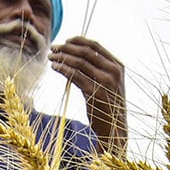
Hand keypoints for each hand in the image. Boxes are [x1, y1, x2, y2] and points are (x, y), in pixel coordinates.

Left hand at [49, 37, 126, 156]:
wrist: (115, 129)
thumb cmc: (108, 106)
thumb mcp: (109, 84)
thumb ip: (99, 69)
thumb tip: (76, 55)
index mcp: (118, 66)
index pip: (95, 46)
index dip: (78, 41)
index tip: (65, 41)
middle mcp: (113, 71)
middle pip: (86, 51)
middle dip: (66, 47)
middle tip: (53, 48)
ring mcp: (105, 81)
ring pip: (79, 62)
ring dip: (62, 57)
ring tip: (51, 57)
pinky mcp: (94, 92)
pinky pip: (75, 76)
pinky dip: (63, 69)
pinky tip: (54, 67)